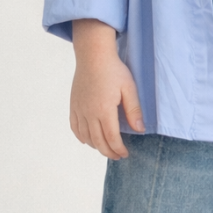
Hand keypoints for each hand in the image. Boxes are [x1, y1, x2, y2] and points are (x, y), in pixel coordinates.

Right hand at [69, 20, 143, 158]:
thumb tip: (139, 130)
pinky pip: (75, 128)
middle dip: (109, 152)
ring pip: (85, 137)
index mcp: (104, 110)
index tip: (125, 154)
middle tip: (117, 155)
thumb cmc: (113, 70)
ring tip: (106, 148)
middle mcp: (89, 113)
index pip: (111, 139)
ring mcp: (79, 110)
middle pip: (98, 142)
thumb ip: (134, 111)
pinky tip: (88, 139)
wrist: (93, 56)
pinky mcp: (73, 105)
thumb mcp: (129, 88)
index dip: (119, 149)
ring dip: (96, 146)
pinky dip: (82, 137)